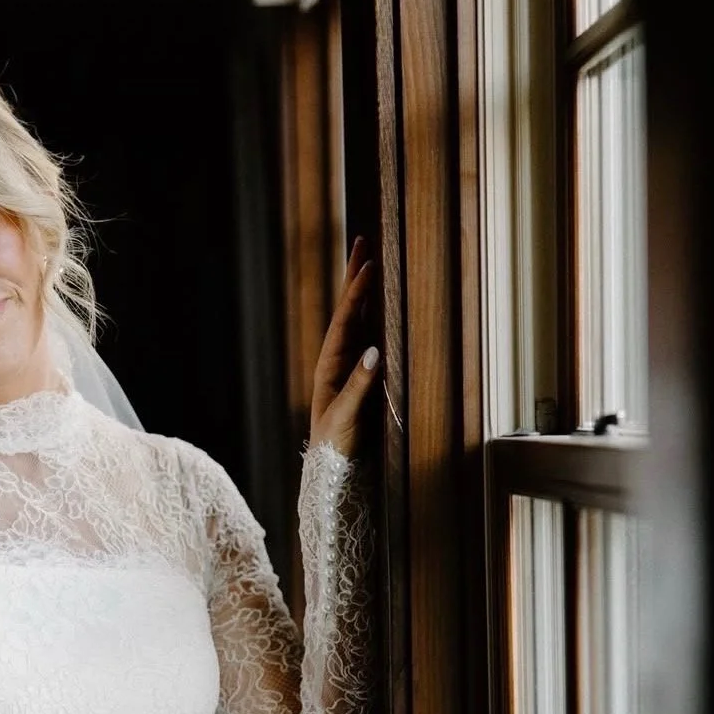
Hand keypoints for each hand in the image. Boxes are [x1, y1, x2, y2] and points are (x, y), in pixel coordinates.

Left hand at [309, 236, 380, 460]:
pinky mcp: (364, 377)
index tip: (368, 264)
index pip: (344, 322)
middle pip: (348, 311)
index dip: (356, 293)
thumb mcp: (345, 417)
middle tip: (361, 242)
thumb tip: (375, 351)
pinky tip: (385, 301)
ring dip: (366, 292)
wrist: (334, 471)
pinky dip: (377, 315)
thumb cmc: (335, 446)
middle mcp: (338, 361)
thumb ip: (358, 386)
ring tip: (371, 262)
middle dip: (354, 278)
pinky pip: (372, 338)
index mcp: (329, 367)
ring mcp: (351, 367)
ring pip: (360, 321)